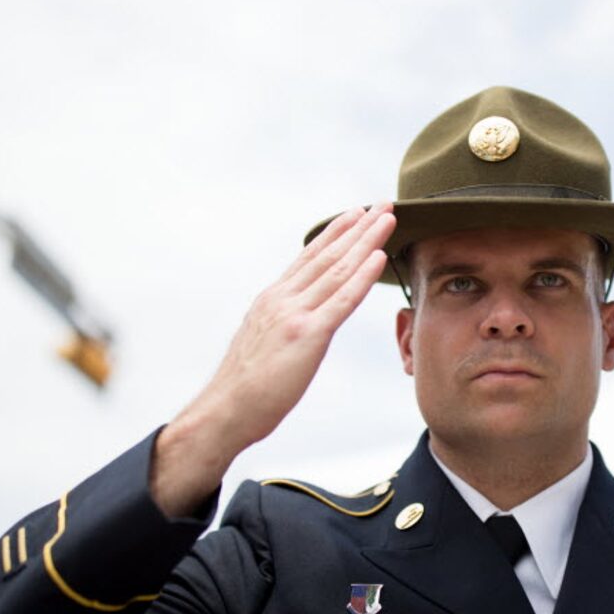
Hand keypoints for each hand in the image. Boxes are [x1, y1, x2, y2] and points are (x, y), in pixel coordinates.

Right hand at [151, 202, 395, 516]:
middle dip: (358, 227)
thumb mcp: (262, 344)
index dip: (335, 234)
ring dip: (367, 240)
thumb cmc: (243, 389)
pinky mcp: (306, 336)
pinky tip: (379, 257)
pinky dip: (362, 276)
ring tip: (388, 217)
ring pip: (338, 269)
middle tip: (382, 203)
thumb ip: (281, 325)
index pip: (309, 258)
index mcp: (272, 300)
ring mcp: (294, 315)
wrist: (224, 411)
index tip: (356, 213)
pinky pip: (341, 300)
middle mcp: (282, 299)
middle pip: (327, 255)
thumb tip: (296, 321)